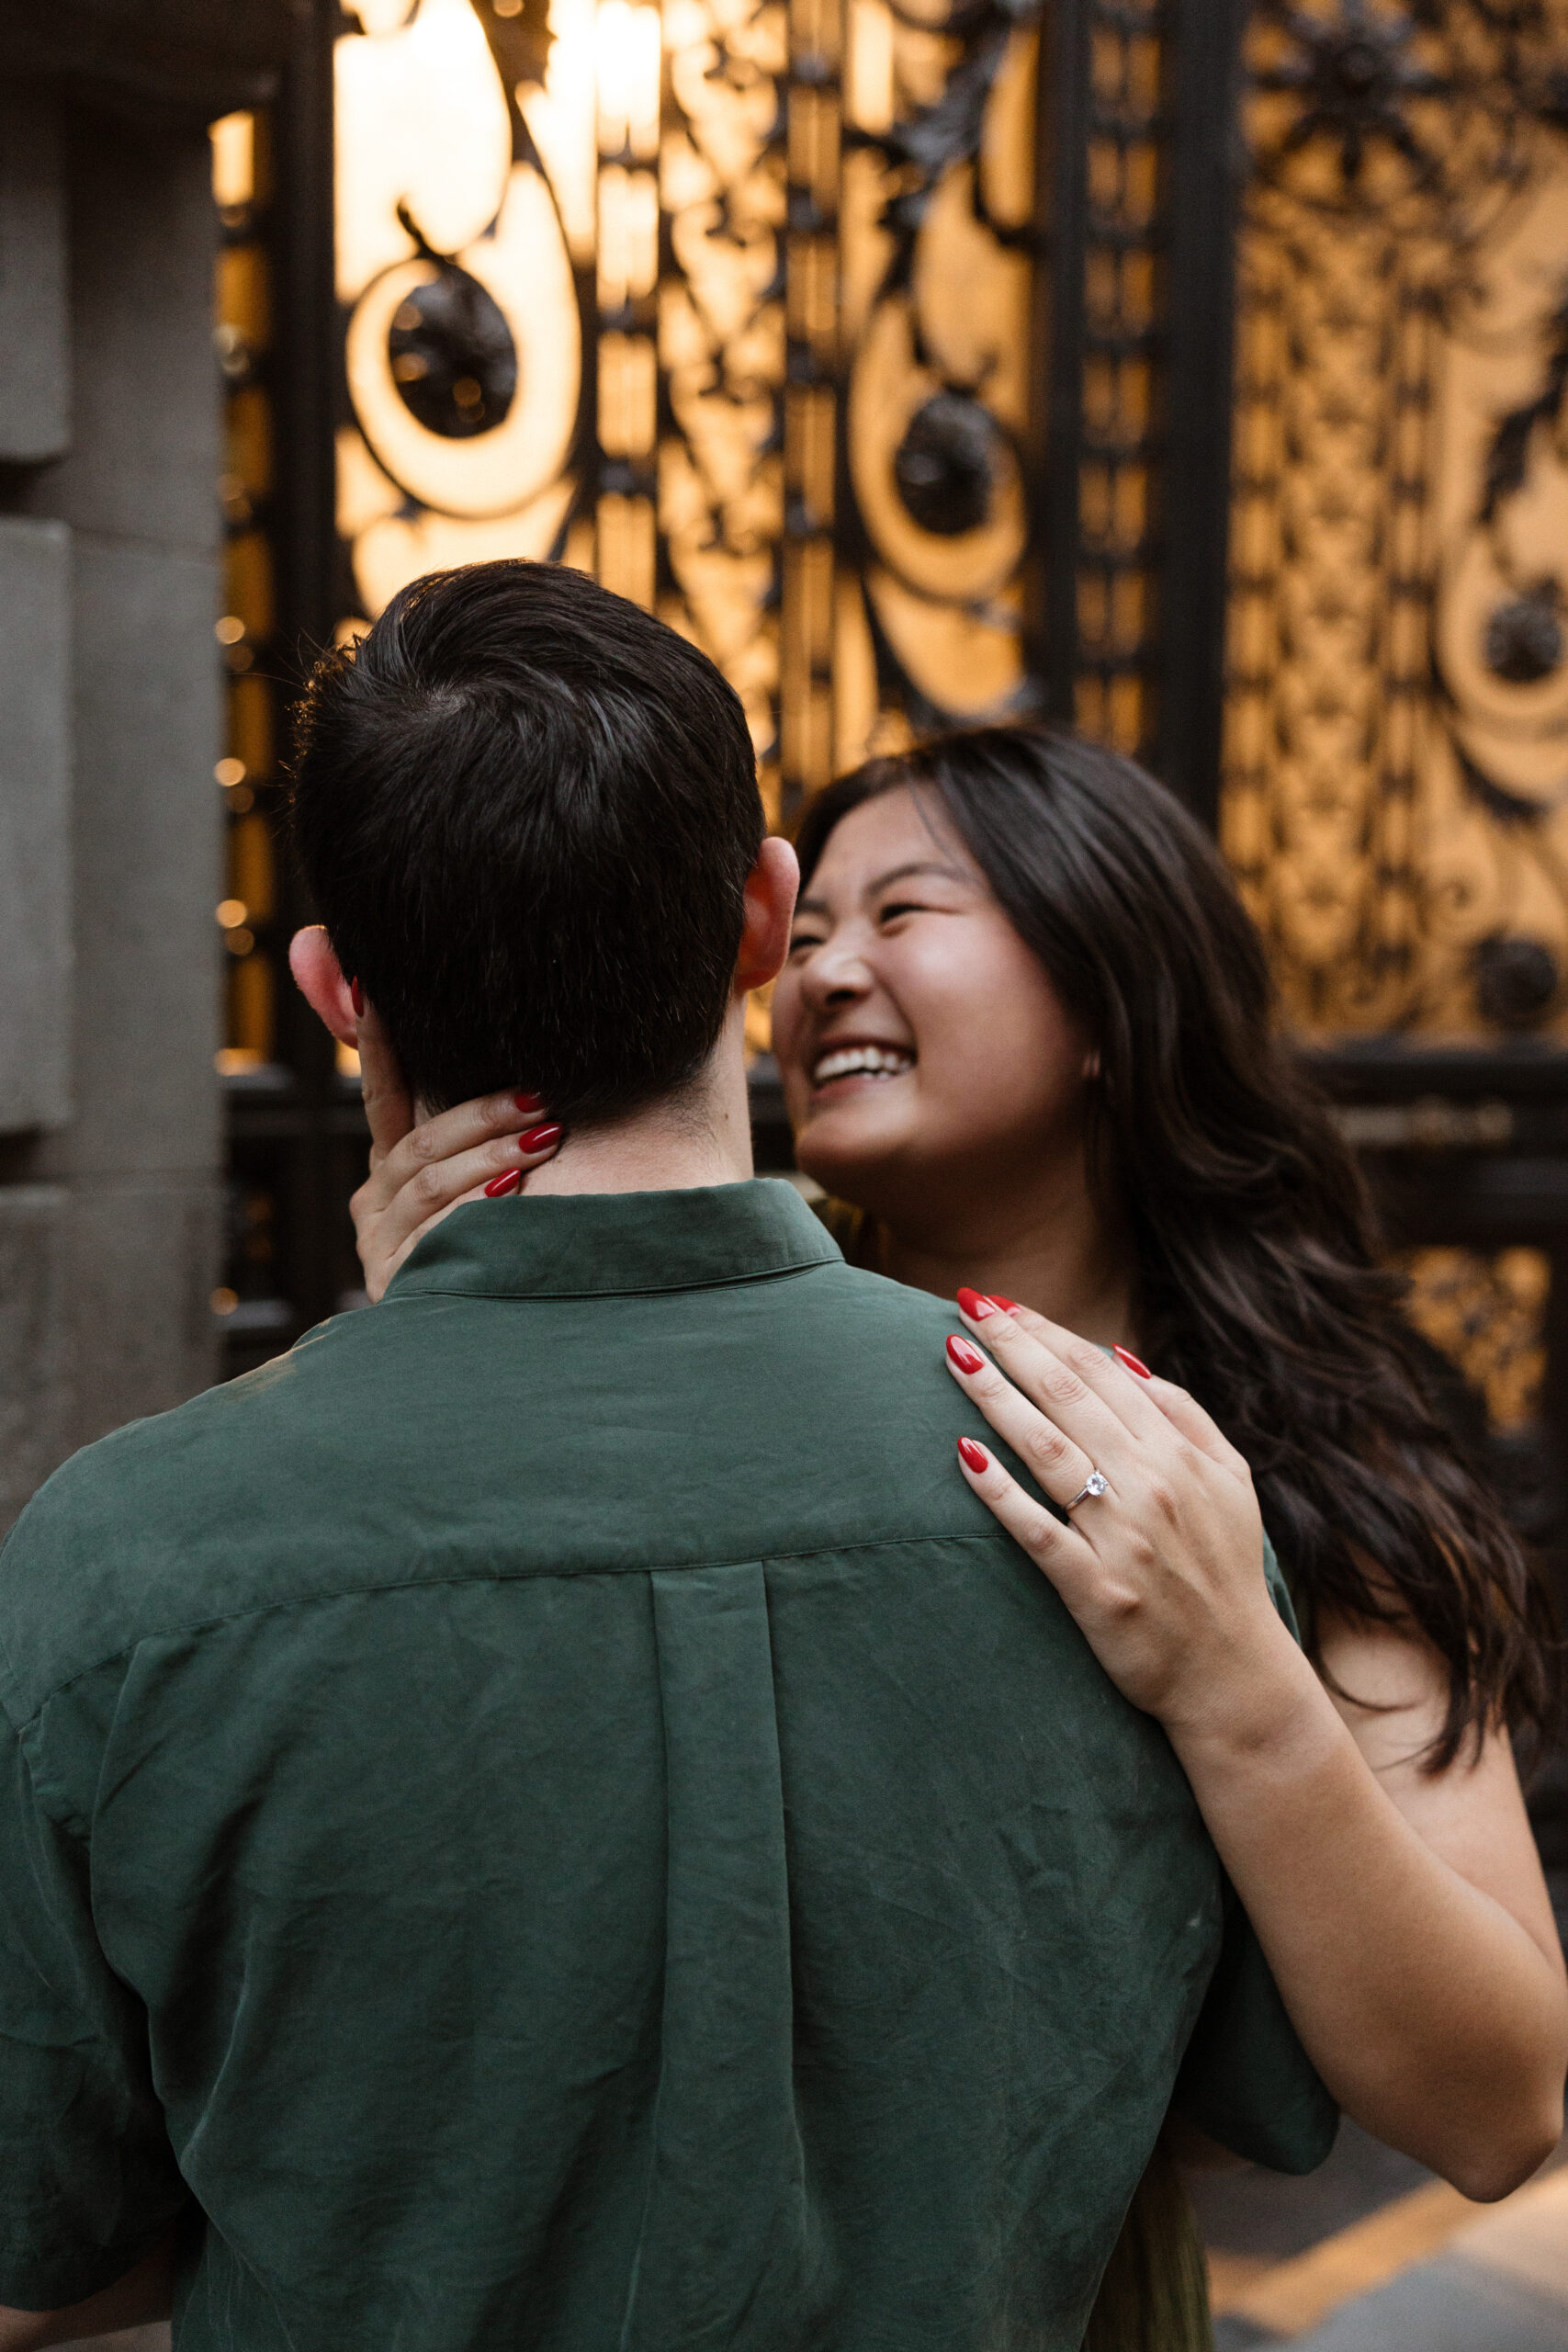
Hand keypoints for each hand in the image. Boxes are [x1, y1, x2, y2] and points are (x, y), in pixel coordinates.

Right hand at [352, 1009, 562, 1301]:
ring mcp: (381, 1244)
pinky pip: (439, 1232)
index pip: (382, 1096)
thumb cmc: (492, 1250)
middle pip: (422, 1143)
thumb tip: (488, 1061)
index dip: (377, 1045)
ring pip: (431, 1182)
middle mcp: (375, 1202)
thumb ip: (471, 1132)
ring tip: (545, 1137)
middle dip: (483, 1113)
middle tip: (541, 1096)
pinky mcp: (396, 1280)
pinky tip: (515, 1192)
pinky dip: (479, 1207)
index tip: (373, 985)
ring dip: (491, 1153)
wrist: (471, 1345)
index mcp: (389, 1169)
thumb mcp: (475, 1185)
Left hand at [945, 1295, 1301, 1738]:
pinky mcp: (1096, 1590)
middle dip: (1012, 1345)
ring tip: (954, 1354)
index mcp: (1178, 1455)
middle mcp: (1151, 1486)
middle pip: (1066, 1398)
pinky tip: (964, 1455)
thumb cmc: (1226, 1570)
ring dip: (995, 1396)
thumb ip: (1183, 1413)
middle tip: (966, 1305)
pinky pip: (1038, 1530)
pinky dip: (1001, 1492)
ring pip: (1046, 1450)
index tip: (1002, 1304)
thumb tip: (1118, 1355)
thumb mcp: (1232, 1480)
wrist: (1236, 1676)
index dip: (1046, 1333)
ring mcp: (1122, 1538)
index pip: (1098, 1375)